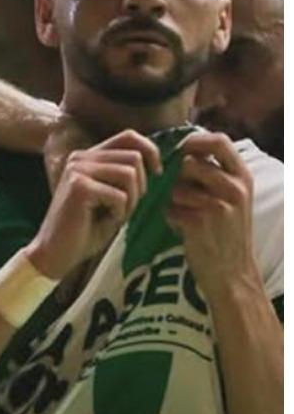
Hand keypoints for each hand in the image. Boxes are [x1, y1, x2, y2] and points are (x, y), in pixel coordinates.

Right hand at [28, 129, 161, 279]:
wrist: (55, 253)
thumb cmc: (85, 229)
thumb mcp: (110, 196)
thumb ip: (124, 176)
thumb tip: (157, 162)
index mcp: (87, 157)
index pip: (128, 136)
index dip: (150, 150)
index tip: (157, 173)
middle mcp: (80, 158)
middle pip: (134, 157)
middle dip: (140, 186)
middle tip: (125, 208)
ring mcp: (78, 170)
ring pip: (129, 174)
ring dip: (130, 200)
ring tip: (115, 215)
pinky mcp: (79, 187)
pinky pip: (119, 196)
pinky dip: (119, 213)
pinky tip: (103, 221)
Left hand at [166, 132, 256, 300]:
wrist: (232, 273)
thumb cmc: (227, 232)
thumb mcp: (234, 198)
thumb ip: (217, 174)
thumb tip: (184, 150)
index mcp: (243, 178)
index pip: (219, 141)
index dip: (194, 141)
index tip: (180, 151)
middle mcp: (234, 188)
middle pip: (190, 163)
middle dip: (178, 177)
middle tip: (181, 194)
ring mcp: (218, 205)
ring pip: (176, 188)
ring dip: (173, 201)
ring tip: (186, 215)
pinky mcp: (199, 222)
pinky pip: (169, 209)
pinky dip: (170, 218)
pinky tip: (183, 229)